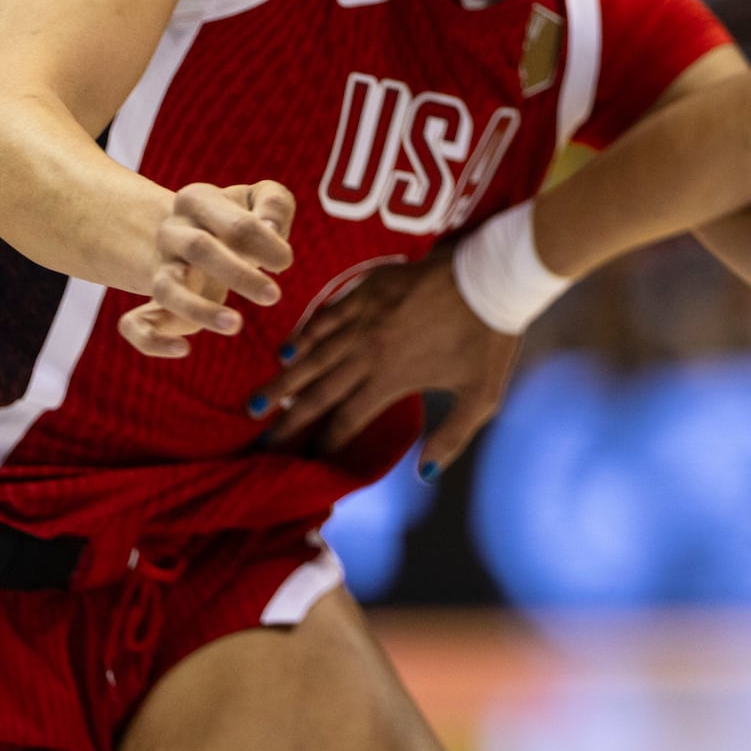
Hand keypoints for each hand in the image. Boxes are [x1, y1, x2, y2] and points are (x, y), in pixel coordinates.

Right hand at [117, 181, 295, 357]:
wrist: (191, 239)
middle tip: (273, 296)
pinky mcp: (154, 306)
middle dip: (238, 274)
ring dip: (199, 309)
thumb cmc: (237, 221)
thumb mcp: (259, 200)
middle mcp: (173, 233)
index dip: (265, 244)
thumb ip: (274, 205)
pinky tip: (183, 350)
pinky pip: (135, 324)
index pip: (236, 222)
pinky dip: (152, 340)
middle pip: (199, 249)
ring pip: (167, 289)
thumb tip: (273, 231)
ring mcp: (161, 269)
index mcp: (197, 201)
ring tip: (235, 325)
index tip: (284, 261)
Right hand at [255, 251, 518, 473]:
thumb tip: (426, 474)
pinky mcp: (366, 291)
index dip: (326, 443)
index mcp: (392, 379)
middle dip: (288, 421)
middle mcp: (368, 351)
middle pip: (319, 393)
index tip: (305, 462)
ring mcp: (363, 318)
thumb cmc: (490, 338)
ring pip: (312, 355)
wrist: (493, 277)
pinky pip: (325, 317)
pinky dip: (303, 336)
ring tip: (256, 404)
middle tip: (261, 442)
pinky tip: (286, 351)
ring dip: (283, 382)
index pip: (347, 420)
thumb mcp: (482, 396)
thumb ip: (453, 437)